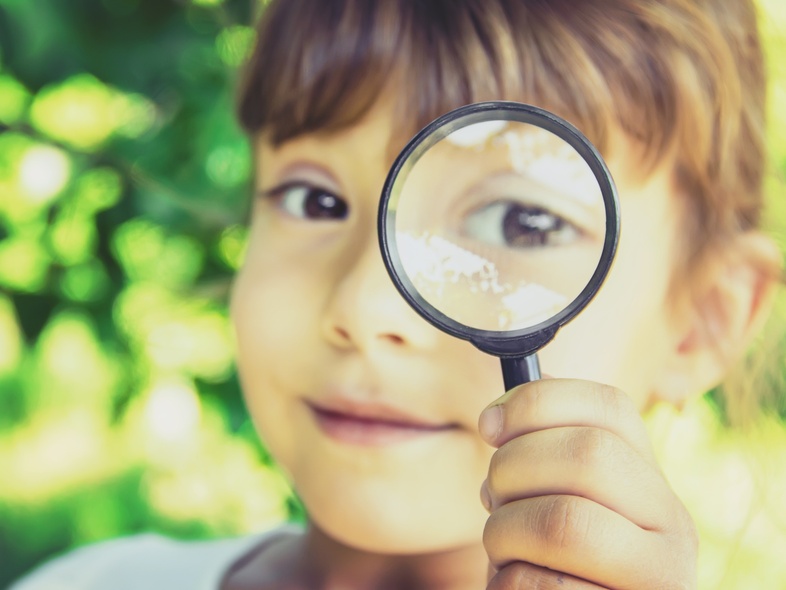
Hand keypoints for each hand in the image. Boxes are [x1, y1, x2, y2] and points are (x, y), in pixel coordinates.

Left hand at [478, 379, 697, 589]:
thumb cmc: (554, 566)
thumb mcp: (554, 502)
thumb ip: (543, 458)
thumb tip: (499, 414)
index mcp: (649, 479)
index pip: (609, 405)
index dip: (536, 402)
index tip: (488, 425)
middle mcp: (672, 524)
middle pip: (587, 454)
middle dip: (512, 470)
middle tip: (494, 500)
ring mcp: (660, 578)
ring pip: (563, 520)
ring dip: (504, 534)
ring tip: (505, 550)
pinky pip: (545, 586)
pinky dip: (509, 585)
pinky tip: (520, 589)